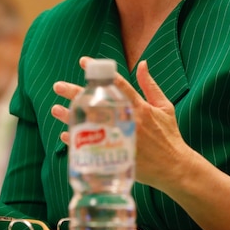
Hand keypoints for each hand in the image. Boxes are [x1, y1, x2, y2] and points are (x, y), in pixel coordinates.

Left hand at [50, 57, 191, 188]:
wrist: (174, 168)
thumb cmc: (169, 136)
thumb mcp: (164, 107)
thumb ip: (150, 85)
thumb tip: (142, 63)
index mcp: (139, 107)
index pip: (116, 84)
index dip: (99, 71)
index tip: (84, 61)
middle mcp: (128, 121)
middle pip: (96, 103)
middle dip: (75, 93)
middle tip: (58, 86)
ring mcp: (119, 139)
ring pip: (89, 124)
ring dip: (70, 116)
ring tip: (55, 109)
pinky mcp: (115, 156)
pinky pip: (90, 147)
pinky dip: (77, 141)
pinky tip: (65, 134)